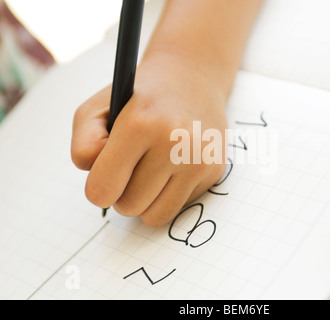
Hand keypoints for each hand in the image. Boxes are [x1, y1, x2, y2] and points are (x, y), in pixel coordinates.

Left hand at [71, 49, 226, 226]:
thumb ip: (83, 146)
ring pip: (155, 217)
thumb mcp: (97, 108)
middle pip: (128, 206)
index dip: (97, 187)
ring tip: (149, 171)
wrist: (192, 79)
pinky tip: (173, 166)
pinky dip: (169, 194)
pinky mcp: (214, 170)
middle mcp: (175, 143)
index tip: (104, 175)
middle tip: (129, 168)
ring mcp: (199, 159)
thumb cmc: (140, 98)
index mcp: (140, 124)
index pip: (102, 190)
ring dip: (146, 200)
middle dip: (123, 192)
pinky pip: (178, 208)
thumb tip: (98, 187)